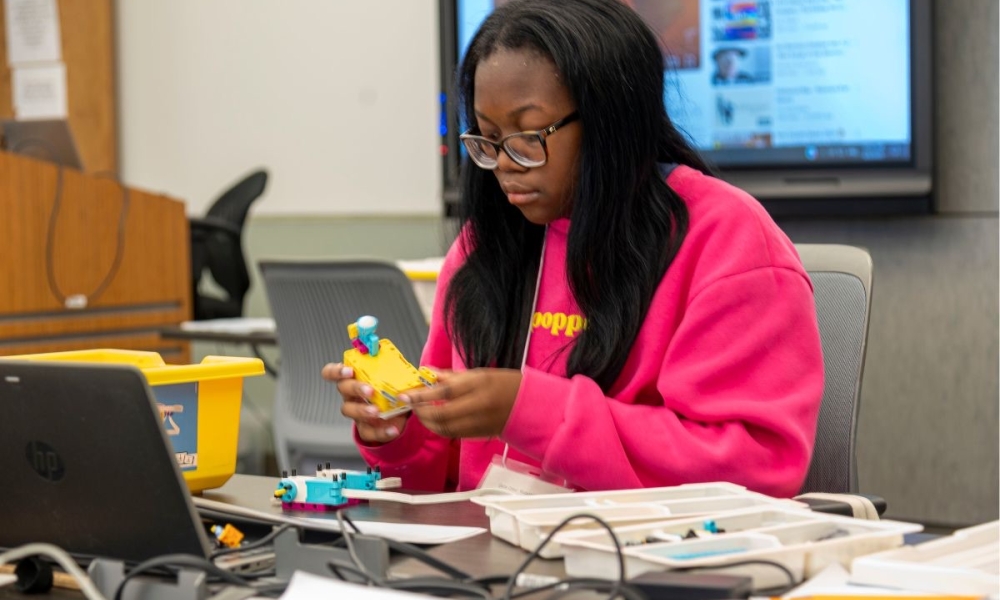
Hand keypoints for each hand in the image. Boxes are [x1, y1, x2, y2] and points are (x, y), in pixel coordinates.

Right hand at [321, 362, 408, 443]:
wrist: (399, 415)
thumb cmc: (391, 392)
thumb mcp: (393, 378)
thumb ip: (393, 368)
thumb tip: (402, 359)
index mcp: (354, 379)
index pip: (332, 372)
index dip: (336, 371)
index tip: (349, 370)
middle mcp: (350, 395)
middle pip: (343, 388)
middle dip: (355, 388)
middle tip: (370, 390)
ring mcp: (355, 412)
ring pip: (349, 410)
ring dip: (362, 410)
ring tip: (377, 411)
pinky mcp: (365, 428)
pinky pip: (368, 432)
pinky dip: (381, 431)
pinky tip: (393, 429)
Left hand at [403, 368, 521, 438]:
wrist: (531, 406)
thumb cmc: (507, 384)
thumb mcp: (481, 373)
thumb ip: (453, 376)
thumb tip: (429, 374)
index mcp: (480, 384)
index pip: (444, 391)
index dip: (421, 394)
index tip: (406, 395)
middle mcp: (479, 405)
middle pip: (441, 414)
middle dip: (422, 412)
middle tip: (412, 405)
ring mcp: (479, 422)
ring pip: (445, 429)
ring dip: (428, 422)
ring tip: (421, 413)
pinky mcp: (479, 435)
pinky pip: (454, 434)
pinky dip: (440, 429)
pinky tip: (435, 421)